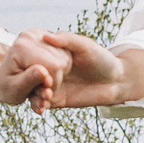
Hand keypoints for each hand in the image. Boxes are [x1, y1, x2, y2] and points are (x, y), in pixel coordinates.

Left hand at [0, 37, 62, 106]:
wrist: (2, 78)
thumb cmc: (6, 87)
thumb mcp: (14, 90)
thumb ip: (28, 80)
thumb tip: (43, 71)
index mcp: (21, 47)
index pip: (53, 66)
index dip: (52, 83)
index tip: (40, 92)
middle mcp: (31, 35)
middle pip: (60, 62)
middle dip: (54, 80)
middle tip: (40, 89)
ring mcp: (40, 33)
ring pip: (65, 59)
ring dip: (56, 76)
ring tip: (41, 84)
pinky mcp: (48, 37)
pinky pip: (65, 56)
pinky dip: (58, 70)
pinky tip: (46, 76)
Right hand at [25, 35, 143, 111]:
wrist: (116, 81)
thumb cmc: (101, 58)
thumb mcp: (85, 46)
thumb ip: (67, 40)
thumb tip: (46, 36)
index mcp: (51, 53)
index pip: (31, 55)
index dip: (29, 59)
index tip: (33, 64)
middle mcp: (47, 69)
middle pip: (28, 74)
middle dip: (28, 79)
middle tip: (39, 81)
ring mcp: (50, 85)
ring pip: (32, 89)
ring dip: (33, 93)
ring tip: (44, 95)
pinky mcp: (55, 100)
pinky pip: (41, 103)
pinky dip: (37, 105)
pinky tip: (41, 106)